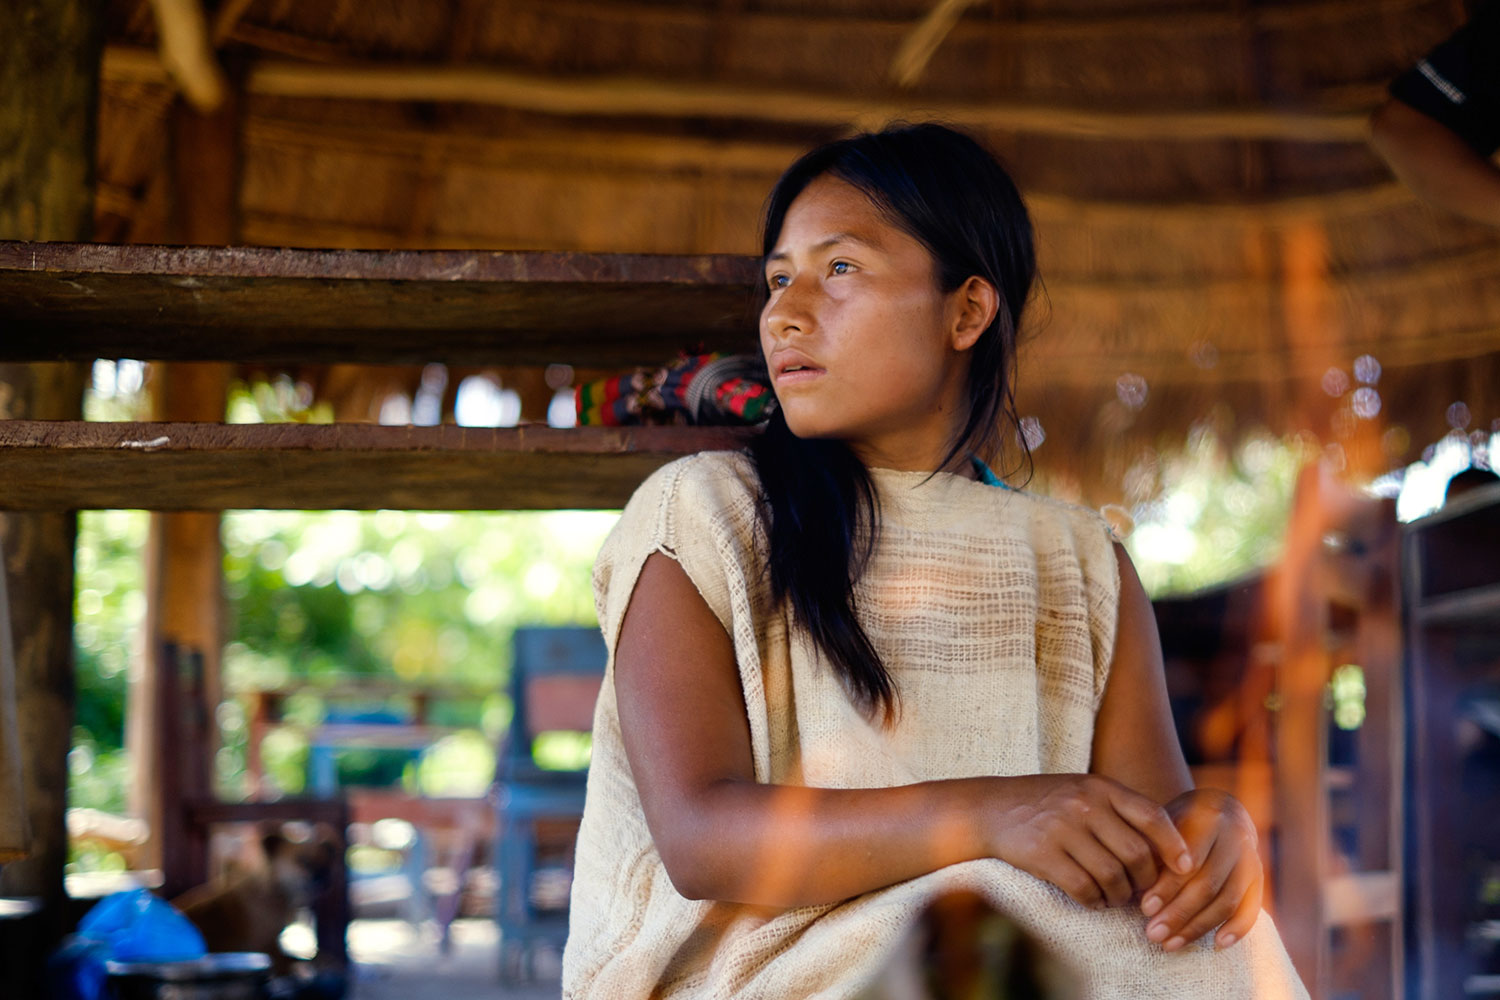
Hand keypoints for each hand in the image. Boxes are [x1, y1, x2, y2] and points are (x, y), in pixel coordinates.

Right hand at [987, 774, 1193, 909]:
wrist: (992, 808)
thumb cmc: (1047, 803)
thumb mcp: (1084, 791)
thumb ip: (1120, 811)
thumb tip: (1169, 849)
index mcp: (1100, 787)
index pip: (1151, 815)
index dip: (1174, 845)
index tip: (1185, 867)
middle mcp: (1084, 805)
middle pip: (1136, 854)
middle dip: (1147, 881)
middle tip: (1142, 892)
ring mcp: (1062, 829)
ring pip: (1113, 876)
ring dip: (1120, 896)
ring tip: (1116, 898)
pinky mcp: (1043, 854)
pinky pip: (1083, 888)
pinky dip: (1095, 901)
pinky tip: (1093, 900)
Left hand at [1140, 788, 1261, 951]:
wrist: (1218, 808)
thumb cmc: (1179, 820)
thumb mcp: (1163, 824)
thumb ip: (1156, 851)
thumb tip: (1139, 893)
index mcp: (1207, 817)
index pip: (1188, 860)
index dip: (1167, 887)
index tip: (1145, 908)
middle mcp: (1234, 836)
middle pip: (1208, 884)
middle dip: (1178, 913)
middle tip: (1153, 933)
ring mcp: (1251, 858)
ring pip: (1227, 900)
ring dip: (1198, 927)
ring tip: (1170, 944)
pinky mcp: (1259, 877)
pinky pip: (1252, 908)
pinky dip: (1237, 929)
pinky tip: (1217, 944)